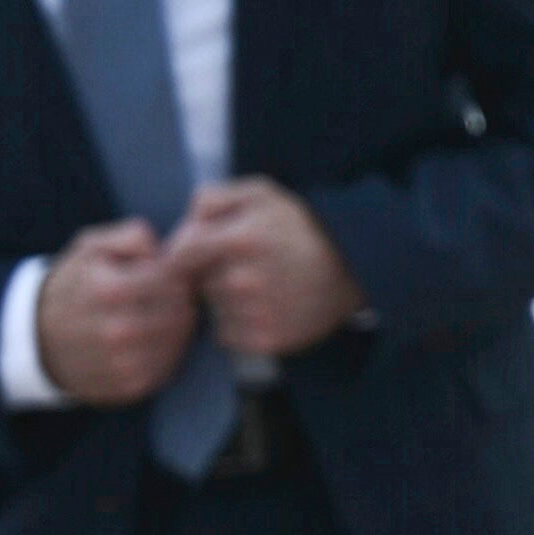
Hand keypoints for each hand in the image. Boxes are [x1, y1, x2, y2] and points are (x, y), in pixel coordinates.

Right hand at [31, 221, 192, 404]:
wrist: (35, 338)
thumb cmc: (73, 285)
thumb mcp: (90, 248)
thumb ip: (129, 236)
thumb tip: (160, 247)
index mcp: (109, 289)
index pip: (173, 279)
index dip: (175, 273)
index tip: (164, 273)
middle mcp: (117, 330)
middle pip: (181, 310)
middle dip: (179, 299)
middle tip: (165, 295)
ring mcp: (124, 363)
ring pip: (179, 339)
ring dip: (175, 326)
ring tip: (156, 316)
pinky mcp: (130, 386)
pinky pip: (168, 365)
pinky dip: (165, 352)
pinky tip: (148, 340)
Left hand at [172, 179, 360, 359]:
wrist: (354, 271)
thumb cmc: (301, 228)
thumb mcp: (262, 194)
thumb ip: (215, 196)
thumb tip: (187, 218)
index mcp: (240, 240)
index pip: (179, 253)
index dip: (181, 253)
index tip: (195, 254)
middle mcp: (244, 281)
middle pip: (196, 281)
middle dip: (209, 273)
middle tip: (242, 266)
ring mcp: (255, 314)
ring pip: (211, 308)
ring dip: (224, 300)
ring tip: (258, 287)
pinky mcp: (265, 340)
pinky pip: (227, 334)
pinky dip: (236, 324)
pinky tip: (262, 309)